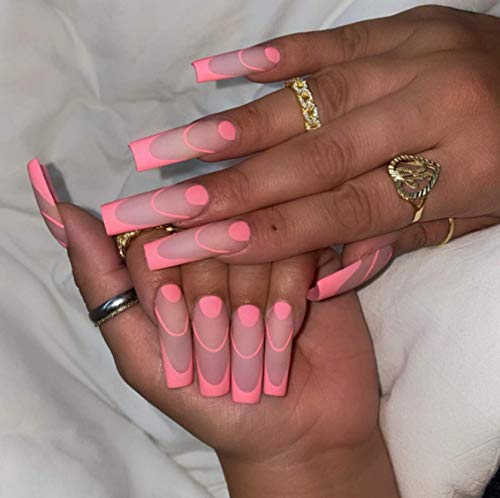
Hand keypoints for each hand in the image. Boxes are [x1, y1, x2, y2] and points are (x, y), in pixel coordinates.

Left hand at [60, 202, 398, 496]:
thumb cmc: (212, 401)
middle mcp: (214, 251)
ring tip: (257, 357)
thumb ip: (104, 289)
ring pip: (248, 244)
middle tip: (224, 362)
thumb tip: (65, 213)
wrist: (292, 433)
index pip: (151, 242)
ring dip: (251, 313)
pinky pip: (294, 252)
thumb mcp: (143, 356)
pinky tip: (289, 334)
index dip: (165, 295)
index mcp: (171, 266)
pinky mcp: (306, 258)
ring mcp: (261, 250)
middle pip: (201, 241)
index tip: (181, 344)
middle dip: (212, 313)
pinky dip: (286, 301)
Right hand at [125, 5, 498, 299]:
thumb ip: (386, 247)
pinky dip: (268, 57)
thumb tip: (308, 281)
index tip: (201, 247)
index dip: (270, 232)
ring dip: (229, 128)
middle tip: (159, 210)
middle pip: (310, 160)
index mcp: (457, 171)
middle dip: (226, 189)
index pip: (341, 211)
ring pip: (306, 99)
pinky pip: (327, 38)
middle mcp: (430, 110)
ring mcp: (413, 57)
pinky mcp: (403, 23)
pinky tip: (213, 73)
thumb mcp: (469, 220)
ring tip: (166, 152)